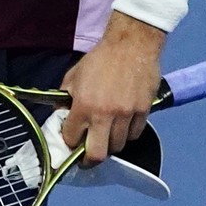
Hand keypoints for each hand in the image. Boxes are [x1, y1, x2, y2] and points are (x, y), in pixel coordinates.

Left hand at [58, 12, 164, 165]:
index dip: (69, 143)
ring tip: (106, 135)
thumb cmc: (99, 59)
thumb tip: (61, 117)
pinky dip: (127, 134)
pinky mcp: (144, 112)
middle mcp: (105, 114)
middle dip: (90, 160)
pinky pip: (134, 134)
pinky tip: (122, 125)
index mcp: (84, 105)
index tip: (70, 142)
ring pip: (118, 146)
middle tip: (87, 157)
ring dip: (110, 144)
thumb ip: (66, 99)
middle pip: (98, 154)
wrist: (131, 45)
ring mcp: (126, 115)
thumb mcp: (73, 77)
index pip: (72, 138)